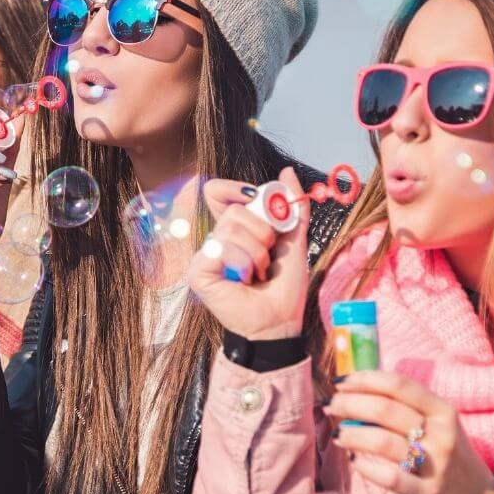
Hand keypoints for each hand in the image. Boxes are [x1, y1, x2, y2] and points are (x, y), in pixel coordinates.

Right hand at [187, 166, 310, 340]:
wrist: (280, 321)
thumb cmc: (284, 288)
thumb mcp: (294, 241)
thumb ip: (293, 207)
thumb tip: (286, 173)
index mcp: (235, 231)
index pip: (217, 193)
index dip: (233, 189)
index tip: (252, 195)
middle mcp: (216, 240)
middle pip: (234, 211)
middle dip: (262, 232)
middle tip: (267, 257)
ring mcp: (205, 256)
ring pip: (230, 229)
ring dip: (257, 253)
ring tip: (259, 272)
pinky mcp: (199, 272)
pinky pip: (220, 248)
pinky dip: (242, 263)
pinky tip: (243, 280)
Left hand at [325, 371, 493, 493]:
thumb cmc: (449, 457)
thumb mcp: (439, 426)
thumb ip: (407, 410)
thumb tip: (357, 394)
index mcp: (443, 411)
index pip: (399, 385)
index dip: (365, 380)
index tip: (341, 382)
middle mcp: (441, 433)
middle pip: (385, 409)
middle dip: (350, 404)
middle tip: (331, 406)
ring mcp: (435, 464)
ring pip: (382, 441)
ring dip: (352, 435)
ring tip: (339, 435)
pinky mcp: (426, 493)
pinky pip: (388, 477)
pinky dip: (366, 468)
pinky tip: (355, 462)